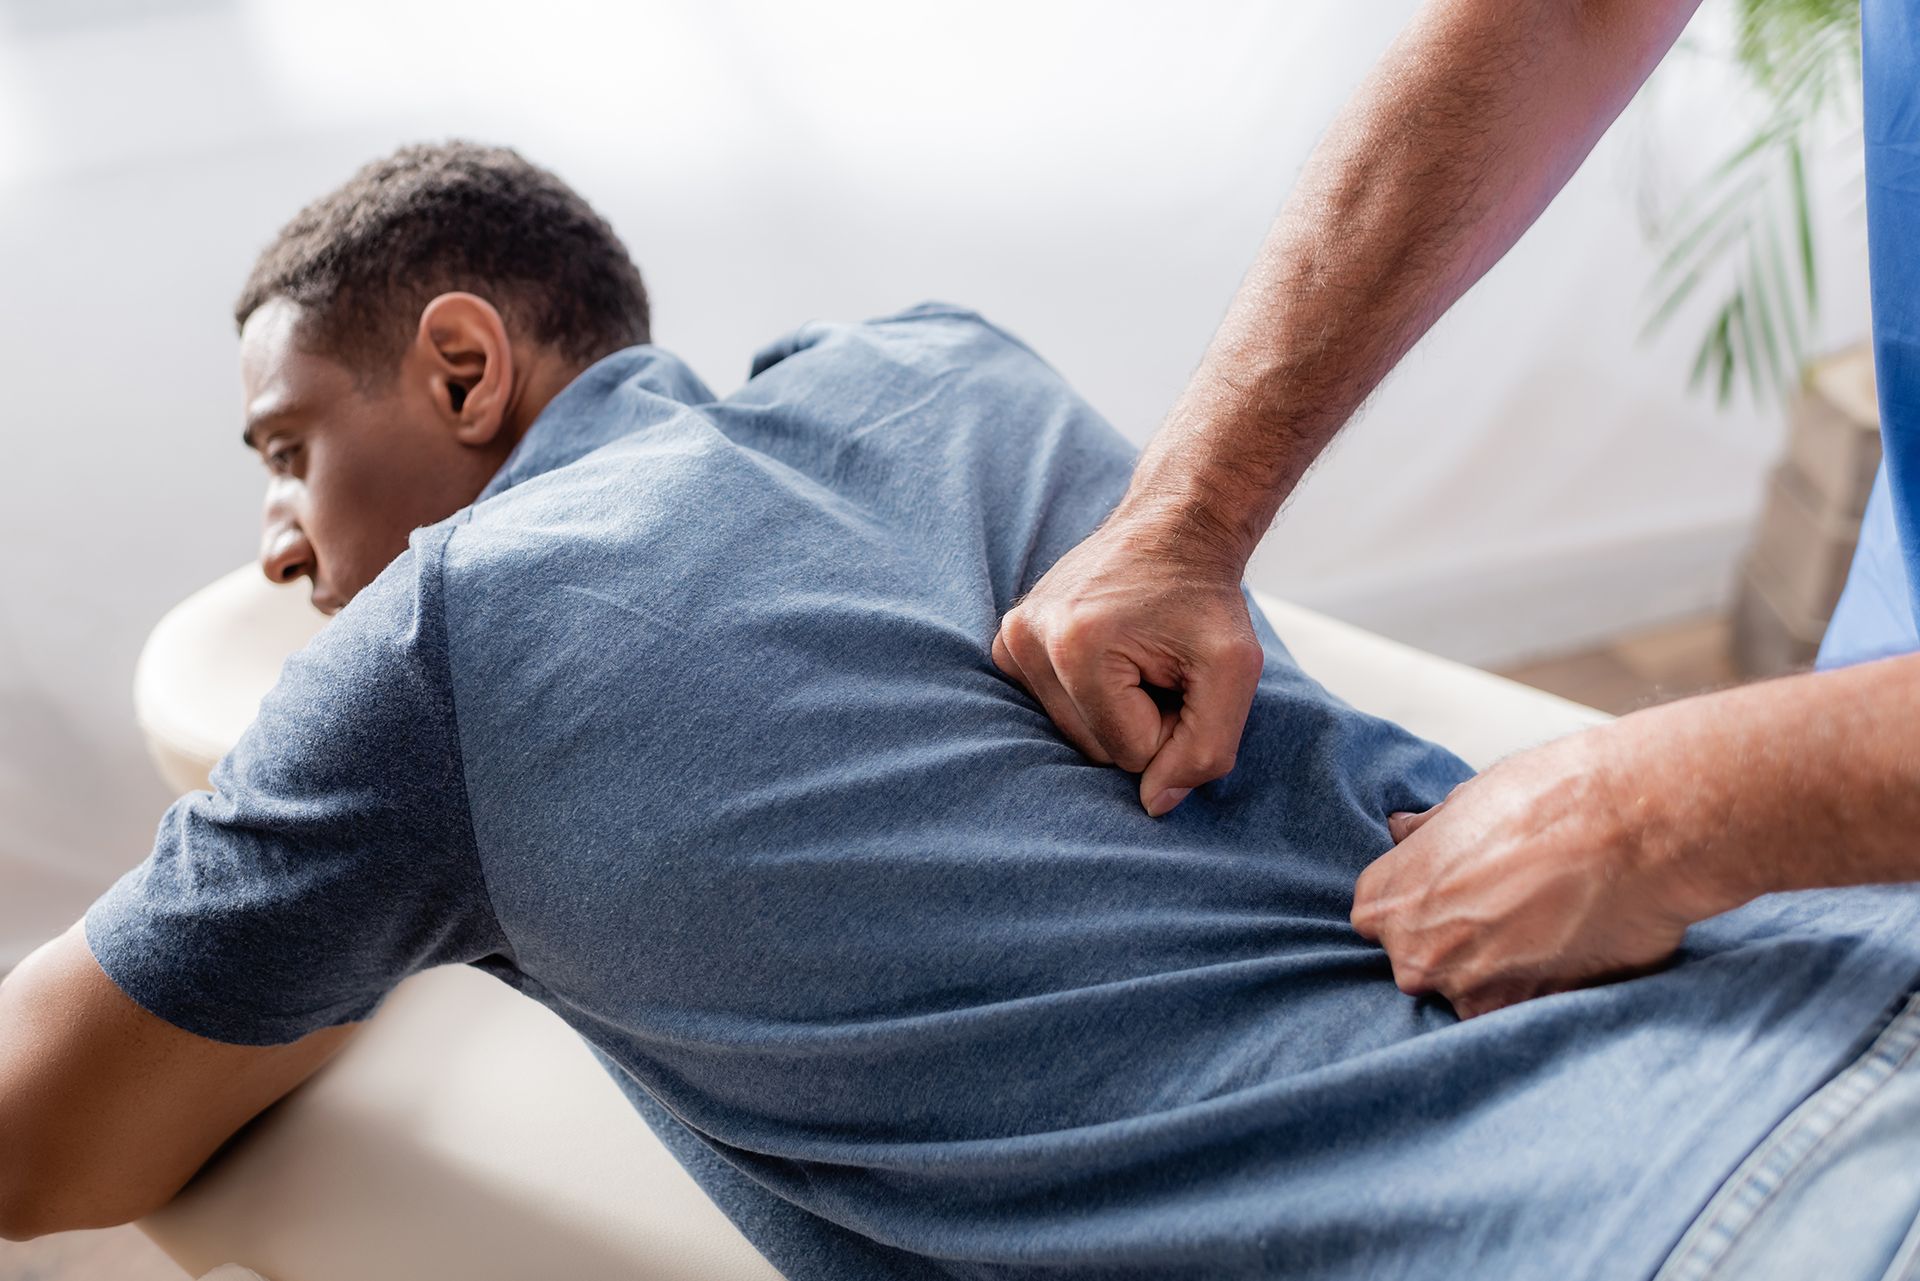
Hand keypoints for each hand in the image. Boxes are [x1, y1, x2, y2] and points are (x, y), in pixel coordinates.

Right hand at [991, 506, 1266, 816]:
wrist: (1173, 529)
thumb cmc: (1205, 598)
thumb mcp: (1234, 669)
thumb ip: (1207, 749)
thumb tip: (1154, 806)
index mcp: (1077, 646)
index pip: (1129, 754)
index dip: (1171, 724)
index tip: (1180, 674)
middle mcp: (1029, 641)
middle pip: (1094, 750)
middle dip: (1140, 721)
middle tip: (1160, 665)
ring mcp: (1012, 640)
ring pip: (1073, 735)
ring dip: (1115, 710)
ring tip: (1136, 658)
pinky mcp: (1009, 642)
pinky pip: (1052, 710)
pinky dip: (1087, 696)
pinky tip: (1107, 655)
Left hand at [1349, 722, 1725, 1018]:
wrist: (1635, 825)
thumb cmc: (1551, 799)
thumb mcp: (1468, 801)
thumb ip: (1428, 835)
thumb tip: (1401, 831)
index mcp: (1389, 899)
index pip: (1380, 920)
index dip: (1422, 906)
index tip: (1456, 893)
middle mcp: (1416, 955)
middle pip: (1422, 962)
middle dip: (1456, 942)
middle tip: (1510, 908)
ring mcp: (1469, 992)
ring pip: (1471, 992)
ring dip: (1501, 970)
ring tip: (1548, 925)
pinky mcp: (1529, 1014)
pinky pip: (1518, 1012)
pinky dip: (1540, 989)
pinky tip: (1571, 949)